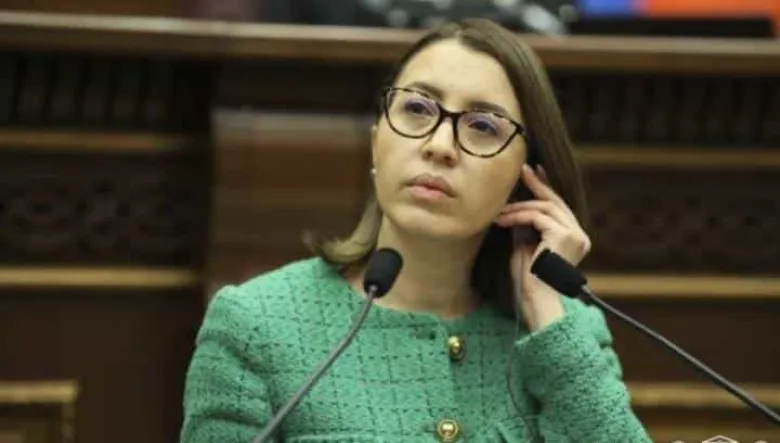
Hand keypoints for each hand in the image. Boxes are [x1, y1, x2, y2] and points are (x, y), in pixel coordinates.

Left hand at [494, 164, 590, 330]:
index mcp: (575, 240)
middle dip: (536, 185)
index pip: (559, 208)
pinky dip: (518, 216)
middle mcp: (580, 236)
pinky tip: (502, 220)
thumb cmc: (528, 280)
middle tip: (521, 170)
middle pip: (555, 202)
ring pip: (544, 208)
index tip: (533, 172)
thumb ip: (527, 227)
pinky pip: (537, 217)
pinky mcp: (564, 235)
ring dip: (518, 207)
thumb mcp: (527, 246)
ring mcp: (575, 235)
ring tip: (499, 212)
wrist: (534, 299)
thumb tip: (517, 205)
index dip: (545, 188)